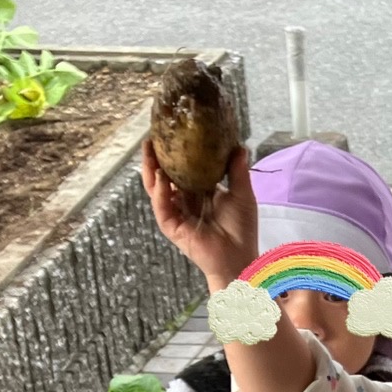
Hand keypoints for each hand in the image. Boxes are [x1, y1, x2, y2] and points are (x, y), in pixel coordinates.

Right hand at [140, 137, 258, 292]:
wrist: (240, 257)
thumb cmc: (242, 229)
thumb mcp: (242, 194)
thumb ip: (237, 171)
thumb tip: (239, 145)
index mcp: (200, 193)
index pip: (182, 170)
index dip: (174, 154)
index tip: (170, 134)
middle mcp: (185, 202)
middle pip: (165, 177)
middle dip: (156, 158)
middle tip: (152, 138)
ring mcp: (177, 214)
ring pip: (157, 190)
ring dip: (151, 170)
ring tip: (149, 151)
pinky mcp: (172, 227)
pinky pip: (162, 207)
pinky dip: (161, 192)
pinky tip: (161, 176)